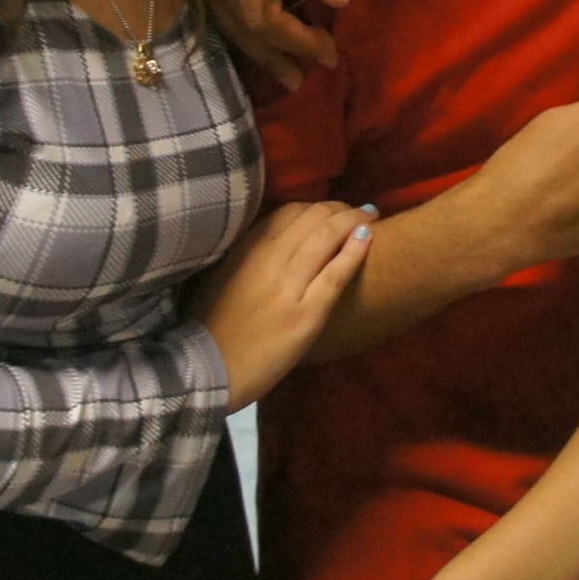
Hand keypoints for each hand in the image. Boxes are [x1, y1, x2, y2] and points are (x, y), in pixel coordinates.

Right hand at [186, 0, 345, 92]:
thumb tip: (339, 1)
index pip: (265, 17)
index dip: (299, 41)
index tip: (330, 52)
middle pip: (240, 27)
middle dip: (273, 57)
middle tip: (298, 81)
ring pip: (221, 18)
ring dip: (252, 46)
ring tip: (282, 69)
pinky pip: (212, 3)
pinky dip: (236, 23)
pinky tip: (253, 35)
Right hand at [202, 201, 373, 410]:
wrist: (208, 371)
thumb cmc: (209, 328)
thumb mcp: (216, 277)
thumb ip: (241, 253)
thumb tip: (264, 236)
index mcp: (245, 250)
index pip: (288, 212)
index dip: (314, 208)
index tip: (327, 212)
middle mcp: (267, 261)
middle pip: (312, 218)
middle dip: (339, 208)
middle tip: (355, 211)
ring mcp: (288, 288)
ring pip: (327, 237)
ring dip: (353, 219)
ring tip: (369, 216)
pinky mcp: (306, 316)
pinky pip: (335, 275)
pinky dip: (355, 251)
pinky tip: (368, 237)